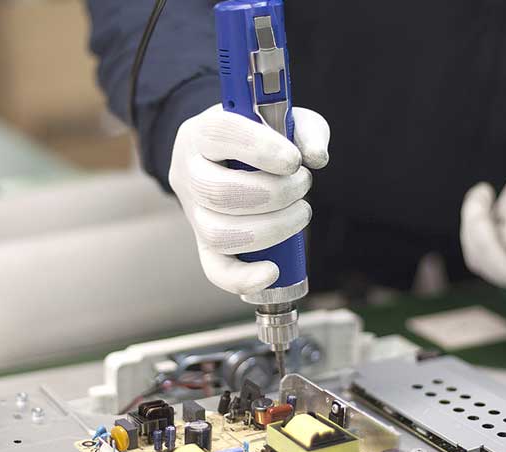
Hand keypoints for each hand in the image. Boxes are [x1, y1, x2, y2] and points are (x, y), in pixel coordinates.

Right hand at [169, 104, 329, 294]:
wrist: (225, 158)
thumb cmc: (258, 137)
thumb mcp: (282, 119)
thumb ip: (305, 129)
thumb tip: (317, 158)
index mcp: (201, 132)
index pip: (218, 134)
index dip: (259, 148)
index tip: (294, 160)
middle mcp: (188, 173)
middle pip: (217, 192)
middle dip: (274, 194)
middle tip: (304, 183)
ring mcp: (193, 213)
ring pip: (218, 233)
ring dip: (271, 229)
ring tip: (301, 212)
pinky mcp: (204, 245)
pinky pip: (215, 270)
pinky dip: (243, 278)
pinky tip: (272, 272)